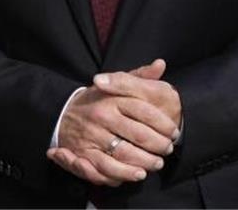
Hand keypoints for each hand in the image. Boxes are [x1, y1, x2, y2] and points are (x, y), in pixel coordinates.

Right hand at [47, 59, 178, 186]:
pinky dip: (124, 173)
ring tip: (157, 164)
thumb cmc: (98, 99)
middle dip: (158, 145)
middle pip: (138, 134)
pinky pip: (107, 167)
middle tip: (168, 150)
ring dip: (145, 161)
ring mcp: (93, 135)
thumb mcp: (117, 83)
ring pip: (125, 152)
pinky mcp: (84, 152)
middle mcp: (103, 115)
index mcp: (113, 98)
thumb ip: (140, 76)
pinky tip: (137, 174)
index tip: (174, 132)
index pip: (145, 111)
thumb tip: (160, 64)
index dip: (163, 124)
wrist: (63, 112)